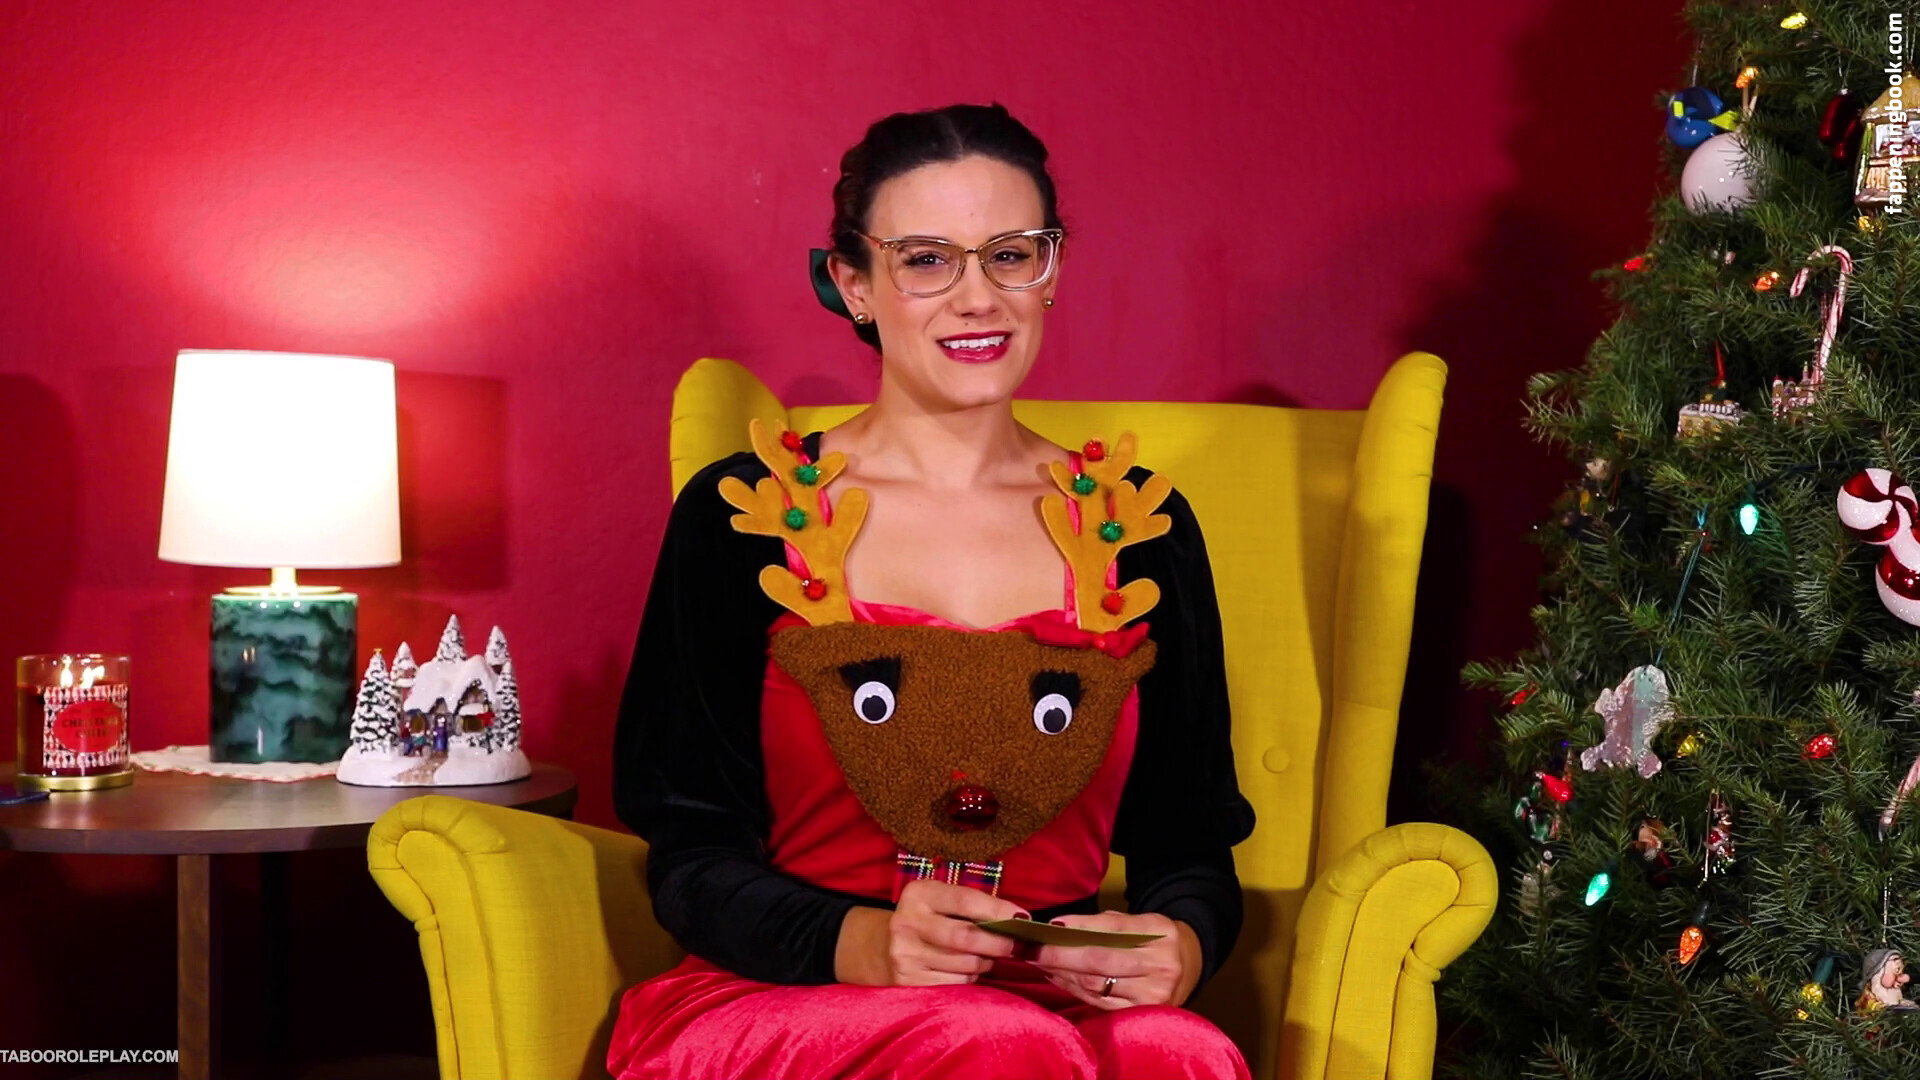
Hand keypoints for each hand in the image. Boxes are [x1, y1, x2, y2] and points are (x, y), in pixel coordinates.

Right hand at [835, 879, 1026, 986]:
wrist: (883, 948)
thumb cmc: (928, 920)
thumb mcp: (940, 901)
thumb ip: (973, 905)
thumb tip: (1018, 919)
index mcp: (918, 894)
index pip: (966, 900)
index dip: (998, 909)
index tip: (1022, 918)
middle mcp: (906, 923)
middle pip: (966, 937)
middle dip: (999, 943)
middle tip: (1015, 945)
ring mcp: (904, 955)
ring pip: (965, 964)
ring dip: (985, 962)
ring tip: (985, 956)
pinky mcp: (907, 981)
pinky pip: (955, 983)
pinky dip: (969, 977)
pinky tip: (965, 969)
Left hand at [1030, 911, 1200, 1009]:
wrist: (1188, 966)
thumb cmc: (1155, 940)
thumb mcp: (1141, 922)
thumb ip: (1106, 924)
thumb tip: (1061, 927)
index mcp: (1161, 934)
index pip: (1114, 929)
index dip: (1079, 926)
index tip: (1051, 926)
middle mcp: (1161, 967)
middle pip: (1100, 960)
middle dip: (1061, 955)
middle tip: (1033, 948)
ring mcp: (1152, 995)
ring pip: (1095, 985)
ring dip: (1062, 974)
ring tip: (1040, 962)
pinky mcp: (1140, 1014)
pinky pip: (1099, 1002)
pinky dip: (1074, 990)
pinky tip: (1058, 978)